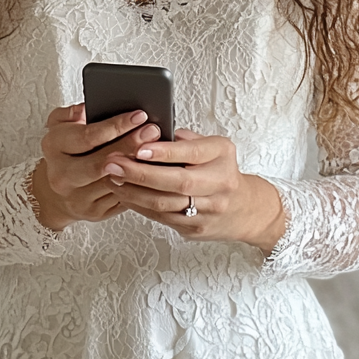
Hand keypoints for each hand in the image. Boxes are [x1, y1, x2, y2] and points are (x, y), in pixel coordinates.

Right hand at [31, 104, 162, 231]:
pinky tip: (149, 169)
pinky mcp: (94, 212)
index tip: (139, 115)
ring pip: (114, 182)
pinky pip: (121, 198)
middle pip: (101, 162)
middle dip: (130, 145)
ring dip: (137, 165)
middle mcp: (61, 175)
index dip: (115, 126)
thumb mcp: (59, 124)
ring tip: (156, 149)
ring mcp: (77, 197)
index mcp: (53, 147)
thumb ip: (69, 113)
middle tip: (152, 131)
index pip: (87, 136)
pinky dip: (137, 183)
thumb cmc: (65, 149)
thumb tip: (85, 109)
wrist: (55, 188)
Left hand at [101, 129, 286, 255]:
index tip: (138, 147)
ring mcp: (208, 209)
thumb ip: (184, 139)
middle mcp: (218, 183)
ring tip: (112, 178)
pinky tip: (125, 194)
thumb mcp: (212, 146)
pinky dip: (139, 205)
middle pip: (176, 182)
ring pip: (164, 204)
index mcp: (221, 156)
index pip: (191, 153)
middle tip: (113, 164)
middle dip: (140, 173)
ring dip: (133, 191)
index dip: (164, 152)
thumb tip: (150, 130)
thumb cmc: (221, 170)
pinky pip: (162, 217)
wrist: (245, 209)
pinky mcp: (195, 228)